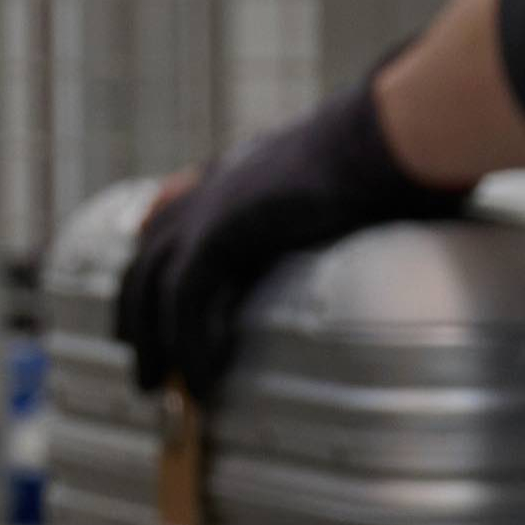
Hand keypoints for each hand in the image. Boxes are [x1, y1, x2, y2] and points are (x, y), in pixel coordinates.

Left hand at [110, 76, 422, 396]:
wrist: (384, 137)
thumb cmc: (387, 156)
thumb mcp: (346, 177)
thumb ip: (331, 200)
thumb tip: (373, 221)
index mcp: (238, 173)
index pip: (173, 207)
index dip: (154, 240)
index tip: (142, 261)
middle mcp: (213, 189)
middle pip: (148, 258)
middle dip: (136, 312)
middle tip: (142, 361)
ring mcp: (210, 208)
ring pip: (153, 285)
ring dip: (153, 341)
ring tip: (158, 386)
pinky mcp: (219, 232)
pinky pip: (186, 299)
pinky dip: (190, 342)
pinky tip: (205, 375)